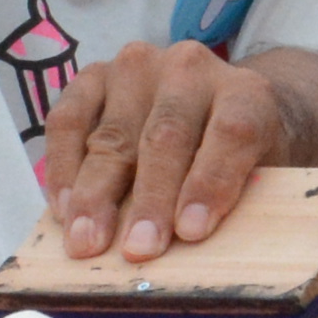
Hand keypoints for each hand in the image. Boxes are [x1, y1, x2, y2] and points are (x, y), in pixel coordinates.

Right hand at [33, 43, 308, 262]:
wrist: (207, 106)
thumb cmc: (232, 158)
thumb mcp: (255, 175)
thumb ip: (237, 200)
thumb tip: (194, 249)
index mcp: (246, 93)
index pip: (232, 131)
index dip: (211, 181)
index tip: (191, 232)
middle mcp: (191, 69)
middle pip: (167, 135)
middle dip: (150, 199)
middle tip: (137, 250)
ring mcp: (138, 67)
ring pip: (113, 133)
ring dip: (96, 194)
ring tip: (87, 240)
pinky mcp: (93, 76)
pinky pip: (67, 120)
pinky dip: (62, 167)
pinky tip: (63, 209)